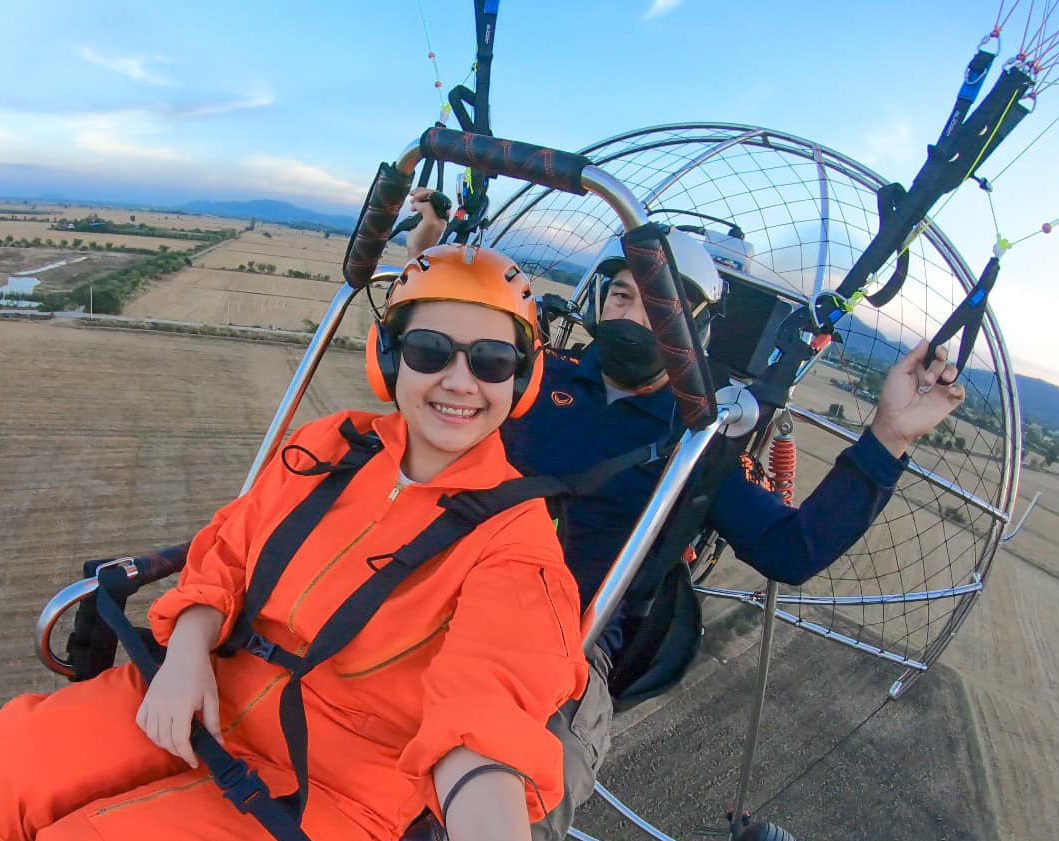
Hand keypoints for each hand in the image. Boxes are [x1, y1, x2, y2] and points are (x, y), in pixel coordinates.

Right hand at [136, 605, 223, 766]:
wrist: (185, 654)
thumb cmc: (201, 675)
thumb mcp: (212, 698)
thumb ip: (213, 722)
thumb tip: (219, 744)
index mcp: (182, 706)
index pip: (180, 739)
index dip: (187, 755)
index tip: (195, 762)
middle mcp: (164, 706)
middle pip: (165, 740)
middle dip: (177, 751)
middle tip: (188, 752)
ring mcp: (152, 703)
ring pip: (153, 734)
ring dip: (164, 744)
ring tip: (177, 744)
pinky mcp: (146, 699)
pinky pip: (142, 723)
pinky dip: (150, 732)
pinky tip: (161, 733)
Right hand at [406, 188, 447, 257]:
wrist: (417, 249)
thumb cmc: (425, 239)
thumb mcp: (429, 222)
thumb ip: (427, 208)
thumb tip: (418, 203)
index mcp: (444, 213)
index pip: (438, 196)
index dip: (428, 193)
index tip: (419, 196)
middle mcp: (438, 212)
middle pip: (432, 195)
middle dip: (422, 193)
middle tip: (413, 197)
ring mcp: (430, 214)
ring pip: (426, 198)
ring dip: (418, 196)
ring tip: (411, 200)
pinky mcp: (423, 216)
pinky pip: (421, 204)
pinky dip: (416, 202)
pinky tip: (412, 206)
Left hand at [871, 340, 965, 457]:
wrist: (895, 421)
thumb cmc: (893, 397)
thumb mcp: (899, 372)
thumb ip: (913, 356)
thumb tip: (926, 340)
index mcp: (918, 370)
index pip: (933, 355)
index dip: (938, 351)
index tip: (938, 350)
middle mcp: (930, 378)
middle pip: (943, 362)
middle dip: (938, 365)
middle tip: (927, 378)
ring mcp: (939, 390)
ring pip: (953, 374)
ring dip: (949, 372)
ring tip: (940, 380)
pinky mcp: (946, 403)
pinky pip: (960, 392)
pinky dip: (959, 388)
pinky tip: (951, 389)